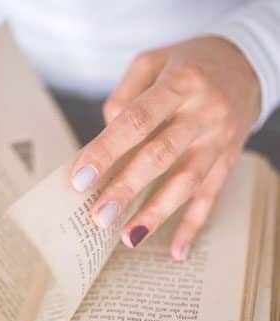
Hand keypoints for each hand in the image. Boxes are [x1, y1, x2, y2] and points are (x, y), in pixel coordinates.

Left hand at [70, 36, 260, 260]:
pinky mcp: (228, 159)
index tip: (80, 179)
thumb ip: (125, 96)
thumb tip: (104, 140)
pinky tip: (177, 252)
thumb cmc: (188, 63)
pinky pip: (212, 196)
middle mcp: (203, 113)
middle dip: (127, 189)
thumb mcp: (153, 62)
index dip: (107, 150)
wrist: (246, 62)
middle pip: (160, 156)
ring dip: (157, 213)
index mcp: (180, 83)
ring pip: (187, 182)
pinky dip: (194, 225)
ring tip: (129, 238)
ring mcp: (219, 139)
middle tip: (98, 217)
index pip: (137, 121)